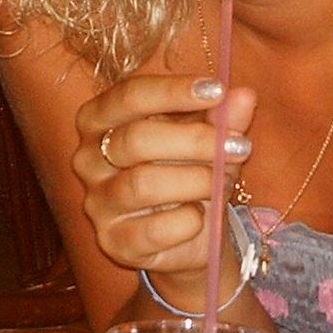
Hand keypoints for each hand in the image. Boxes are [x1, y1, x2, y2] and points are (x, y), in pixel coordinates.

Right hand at [74, 74, 256, 298]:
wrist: (190, 234)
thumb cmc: (189, 171)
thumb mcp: (209, 138)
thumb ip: (223, 117)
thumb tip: (243, 96)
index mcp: (100, 119)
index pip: (129, 96)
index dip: (173, 91)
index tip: (217, 90)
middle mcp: (88, 158)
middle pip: (135, 139)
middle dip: (195, 140)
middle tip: (240, 146)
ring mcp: (96, 202)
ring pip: (143, 184)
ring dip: (197, 181)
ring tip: (225, 181)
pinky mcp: (112, 241)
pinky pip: (152, 230)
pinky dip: (187, 221)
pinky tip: (200, 216)